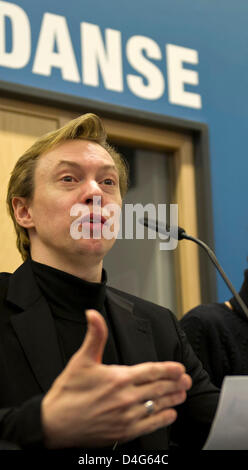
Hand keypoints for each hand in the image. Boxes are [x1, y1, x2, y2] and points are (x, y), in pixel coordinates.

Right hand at [41, 309, 191, 447]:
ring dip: (173, 400)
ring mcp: (126, 417)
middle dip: (175, 383)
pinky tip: (169, 415)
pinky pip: (150, 426)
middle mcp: (125, 398)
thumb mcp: (81, 359)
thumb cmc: (68, 392)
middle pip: (158, 389)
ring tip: (182, 395)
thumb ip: (95, 335)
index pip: (151, 371)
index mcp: (118, 378)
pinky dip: (163, 420)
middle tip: (186, 380)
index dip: (169, 369)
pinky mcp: (123, 433)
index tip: (180, 368)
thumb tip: (93, 314)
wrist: (54, 423)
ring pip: (157, 406)